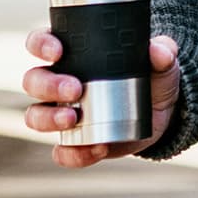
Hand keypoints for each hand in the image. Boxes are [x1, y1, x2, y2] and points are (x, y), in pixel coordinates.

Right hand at [21, 32, 178, 168]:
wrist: (160, 113)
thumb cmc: (151, 76)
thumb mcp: (161, 62)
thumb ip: (163, 52)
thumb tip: (158, 51)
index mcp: (72, 54)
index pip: (41, 43)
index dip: (41, 45)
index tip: (57, 51)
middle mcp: (58, 83)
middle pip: (33, 81)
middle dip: (48, 85)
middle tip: (75, 89)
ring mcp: (62, 114)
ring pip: (35, 116)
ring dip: (48, 119)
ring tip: (74, 119)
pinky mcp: (75, 142)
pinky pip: (61, 151)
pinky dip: (72, 154)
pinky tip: (95, 148)